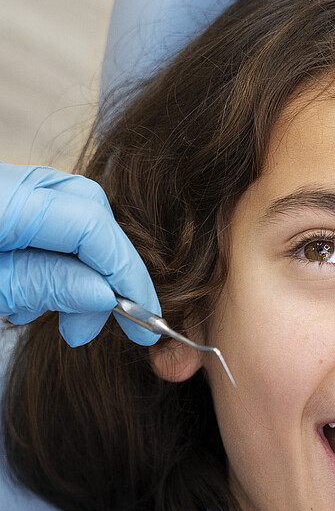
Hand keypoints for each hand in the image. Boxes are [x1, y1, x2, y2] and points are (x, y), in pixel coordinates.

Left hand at [0, 163, 159, 345]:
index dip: (126, 272)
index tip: (144, 318)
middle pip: (88, 209)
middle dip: (106, 269)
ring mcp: (7, 189)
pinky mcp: (3, 204)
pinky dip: (53, 259)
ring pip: (69, 215)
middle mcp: (9, 182)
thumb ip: (42, 284)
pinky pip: (43, 220)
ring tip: (59, 320)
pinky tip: (33, 297)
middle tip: (89, 328)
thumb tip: (105, 293)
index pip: (91, 224)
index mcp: (4, 198)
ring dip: (79, 270)